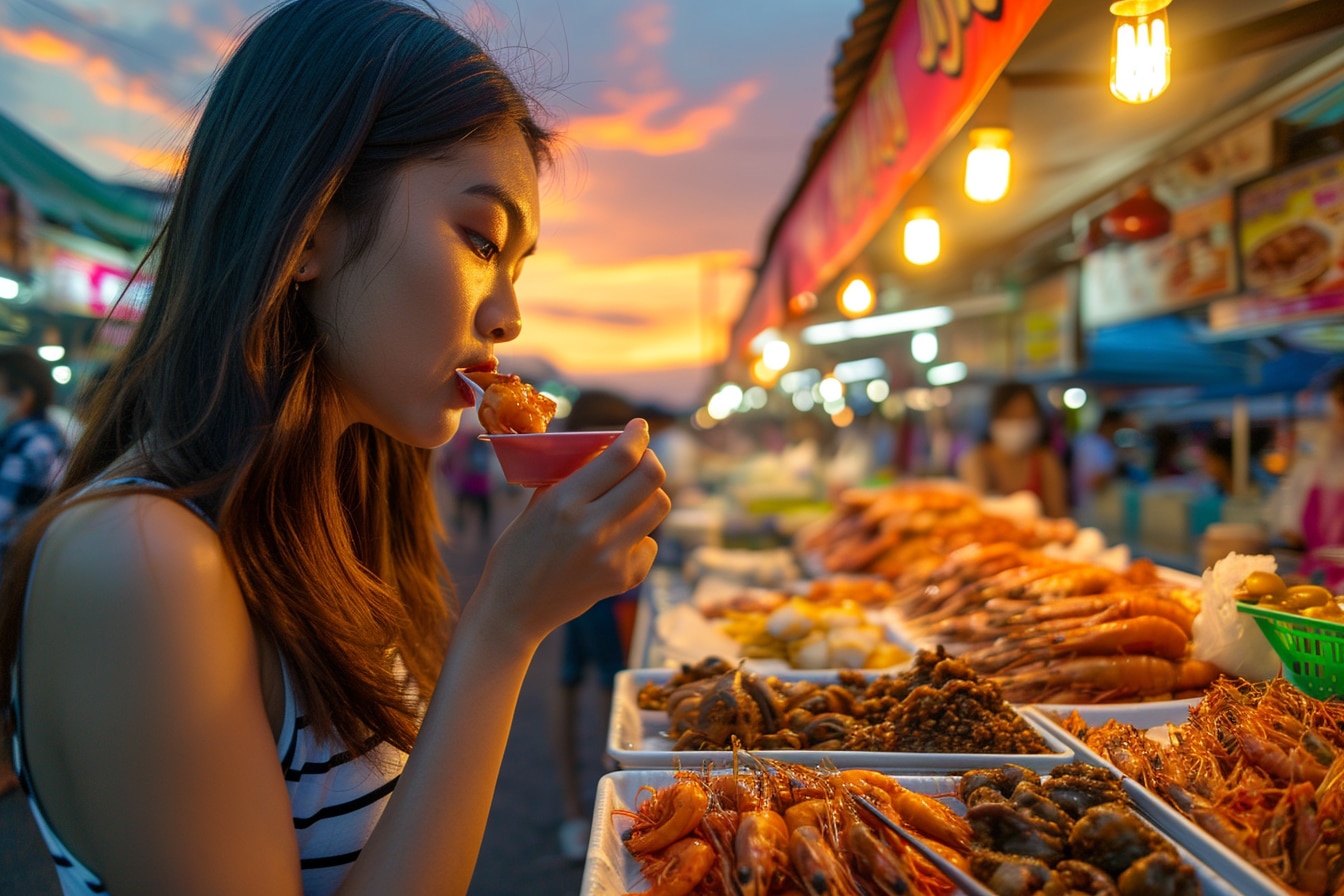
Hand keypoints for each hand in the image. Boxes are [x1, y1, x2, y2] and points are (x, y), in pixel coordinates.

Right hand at [469, 419, 669, 643]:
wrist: (514, 610)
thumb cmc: (518, 552)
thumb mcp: (535, 506)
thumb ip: (570, 478)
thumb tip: (604, 449)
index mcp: (565, 502)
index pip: (620, 458)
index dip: (637, 436)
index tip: (639, 427)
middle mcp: (593, 527)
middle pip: (650, 478)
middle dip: (650, 459)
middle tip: (642, 458)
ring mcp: (612, 556)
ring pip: (659, 507)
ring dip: (649, 495)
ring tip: (631, 496)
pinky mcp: (623, 579)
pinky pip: (651, 543)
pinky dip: (640, 536)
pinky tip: (618, 538)